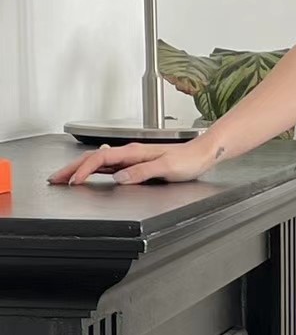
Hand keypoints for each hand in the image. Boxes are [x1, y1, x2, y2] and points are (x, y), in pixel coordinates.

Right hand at [47, 135, 218, 186]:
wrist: (201, 154)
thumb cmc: (188, 160)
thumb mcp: (166, 167)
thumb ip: (142, 172)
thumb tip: (119, 178)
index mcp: (134, 152)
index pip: (100, 159)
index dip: (83, 170)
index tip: (73, 181)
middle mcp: (130, 153)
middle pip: (93, 159)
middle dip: (72, 168)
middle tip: (55, 178)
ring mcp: (131, 158)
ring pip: (98, 162)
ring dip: (80, 169)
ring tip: (65, 178)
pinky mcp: (135, 164)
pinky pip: (109, 167)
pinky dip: (93, 171)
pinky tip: (88, 176)